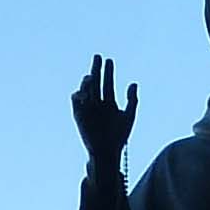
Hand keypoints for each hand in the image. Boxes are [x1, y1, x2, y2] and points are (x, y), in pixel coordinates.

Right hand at [73, 54, 137, 174]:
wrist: (107, 152)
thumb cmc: (119, 137)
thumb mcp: (129, 116)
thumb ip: (132, 100)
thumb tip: (133, 83)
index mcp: (109, 102)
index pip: (108, 83)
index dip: (108, 71)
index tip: (109, 61)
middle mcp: (98, 103)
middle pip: (96, 81)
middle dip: (96, 69)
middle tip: (98, 57)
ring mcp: (88, 108)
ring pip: (86, 89)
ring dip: (88, 81)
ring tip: (92, 78)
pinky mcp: (79, 114)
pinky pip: (76, 100)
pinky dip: (78, 93)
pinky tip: (84, 93)